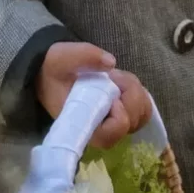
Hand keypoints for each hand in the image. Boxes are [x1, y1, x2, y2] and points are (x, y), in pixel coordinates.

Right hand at [37, 42, 152, 149]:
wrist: (50, 74)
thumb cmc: (55, 70)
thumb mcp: (62, 57)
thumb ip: (84, 56)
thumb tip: (111, 62)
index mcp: (82, 125)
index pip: (110, 136)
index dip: (119, 115)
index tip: (110, 91)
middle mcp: (99, 131)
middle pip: (131, 122)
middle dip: (130, 94)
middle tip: (113, 75)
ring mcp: (113, 125)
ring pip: (140, 116)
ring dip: (135, 92)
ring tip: (116, 77)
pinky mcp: (121, 116)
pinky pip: (142, 111)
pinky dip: (139, 94)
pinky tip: (123, 82)